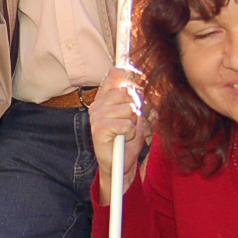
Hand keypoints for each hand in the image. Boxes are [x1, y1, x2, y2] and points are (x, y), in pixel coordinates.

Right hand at [90, 66, 148, 203]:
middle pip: (127, 92)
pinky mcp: (99, 128)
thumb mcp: (134, 113)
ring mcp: (96, 116)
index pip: (115, 73)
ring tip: (127, 132)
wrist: (120, 164)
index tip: (141, 79)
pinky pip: (126, 124)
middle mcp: (98, 104)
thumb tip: (138, 78)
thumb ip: (133, 96)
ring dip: (134, 123)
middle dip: (136, 107)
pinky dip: (130, 133)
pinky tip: (123, 139)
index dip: (130, 73)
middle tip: (131, 121)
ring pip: (129, 109)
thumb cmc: (127, 139)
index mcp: (104, 97)